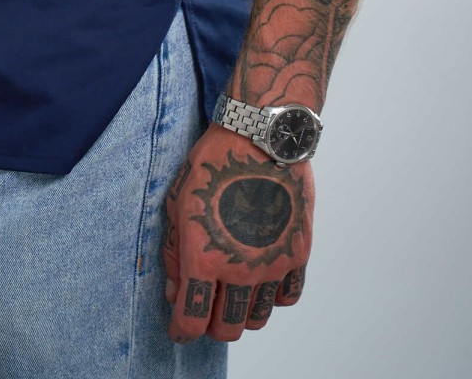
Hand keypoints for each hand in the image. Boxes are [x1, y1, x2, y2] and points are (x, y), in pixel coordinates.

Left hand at [161, 123, 313, 342]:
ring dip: (242, 312)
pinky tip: (261, 278)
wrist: (259, 138)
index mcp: (204, 259)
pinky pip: (286, 297)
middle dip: (211, 325)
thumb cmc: (213, 164)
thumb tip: (175, 291)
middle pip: (227, 329)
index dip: (182, 331)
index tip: (179, 330)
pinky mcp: (297, 254)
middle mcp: (240, 270)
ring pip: (257, 319)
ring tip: (233, 290)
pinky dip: (272, 296)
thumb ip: (174, 254)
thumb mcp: (178, 203)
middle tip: (205, 308)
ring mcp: (272, 265)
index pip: (192, 320)